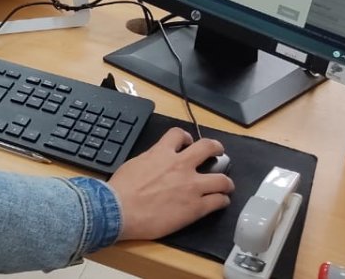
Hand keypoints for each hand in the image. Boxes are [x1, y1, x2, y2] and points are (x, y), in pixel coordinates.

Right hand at [107, 128, 233, 240]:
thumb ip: (150, 160)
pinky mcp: (196, 207)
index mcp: (161, 153)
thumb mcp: (134, 164)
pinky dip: (222, 201)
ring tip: (226, 185)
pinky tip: (220, 203)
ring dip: (226, 182)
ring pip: (222, 179)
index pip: (178, 134)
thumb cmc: (121, 189)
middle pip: (208, 148)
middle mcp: (180, 166)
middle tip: (218, 153)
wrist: (119, 210)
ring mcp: (191, 187)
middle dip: (216, 148)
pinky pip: (218, 201)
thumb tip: (154, 163)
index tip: (188, 143)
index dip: (186, 137)